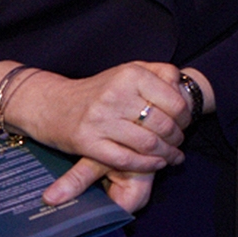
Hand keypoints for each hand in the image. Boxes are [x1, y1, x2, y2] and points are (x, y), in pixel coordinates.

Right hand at [1, 62, 191, 206]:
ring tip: (172, 156)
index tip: (185, 123)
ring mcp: (100, 120)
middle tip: (179, 142)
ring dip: (166, 154)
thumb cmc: (99, 90)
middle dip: (177, 138)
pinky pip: (127, 160)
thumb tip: (181, 84)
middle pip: (163, 125)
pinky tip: (156, 164)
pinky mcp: (88, 143)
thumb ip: (159, 72)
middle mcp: (115, 95)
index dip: (185, 117)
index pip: (174, 102)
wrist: (52, 104)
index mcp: (130, 75)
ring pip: (148, 144)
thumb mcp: (128, 71)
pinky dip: (147, 165)